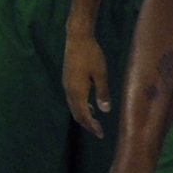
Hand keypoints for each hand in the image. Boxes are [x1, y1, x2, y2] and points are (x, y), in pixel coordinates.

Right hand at [61, 19, 112, 136]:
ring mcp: (67, 85)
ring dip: (83, 115)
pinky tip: (90, 105)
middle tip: (98, 131)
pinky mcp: (68, 80)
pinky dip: (80, 106)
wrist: (77, 38)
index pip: (83, 115)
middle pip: (76, 114)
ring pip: (73, 107)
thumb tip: (105, 110)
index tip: (100, 134)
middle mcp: (69, 90)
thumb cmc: (91, 54)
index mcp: (77, 91)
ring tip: (94, 121)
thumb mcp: (101, 74)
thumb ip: (103, 92)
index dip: (92, 126)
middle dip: (87, 124)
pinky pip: (73, 99)